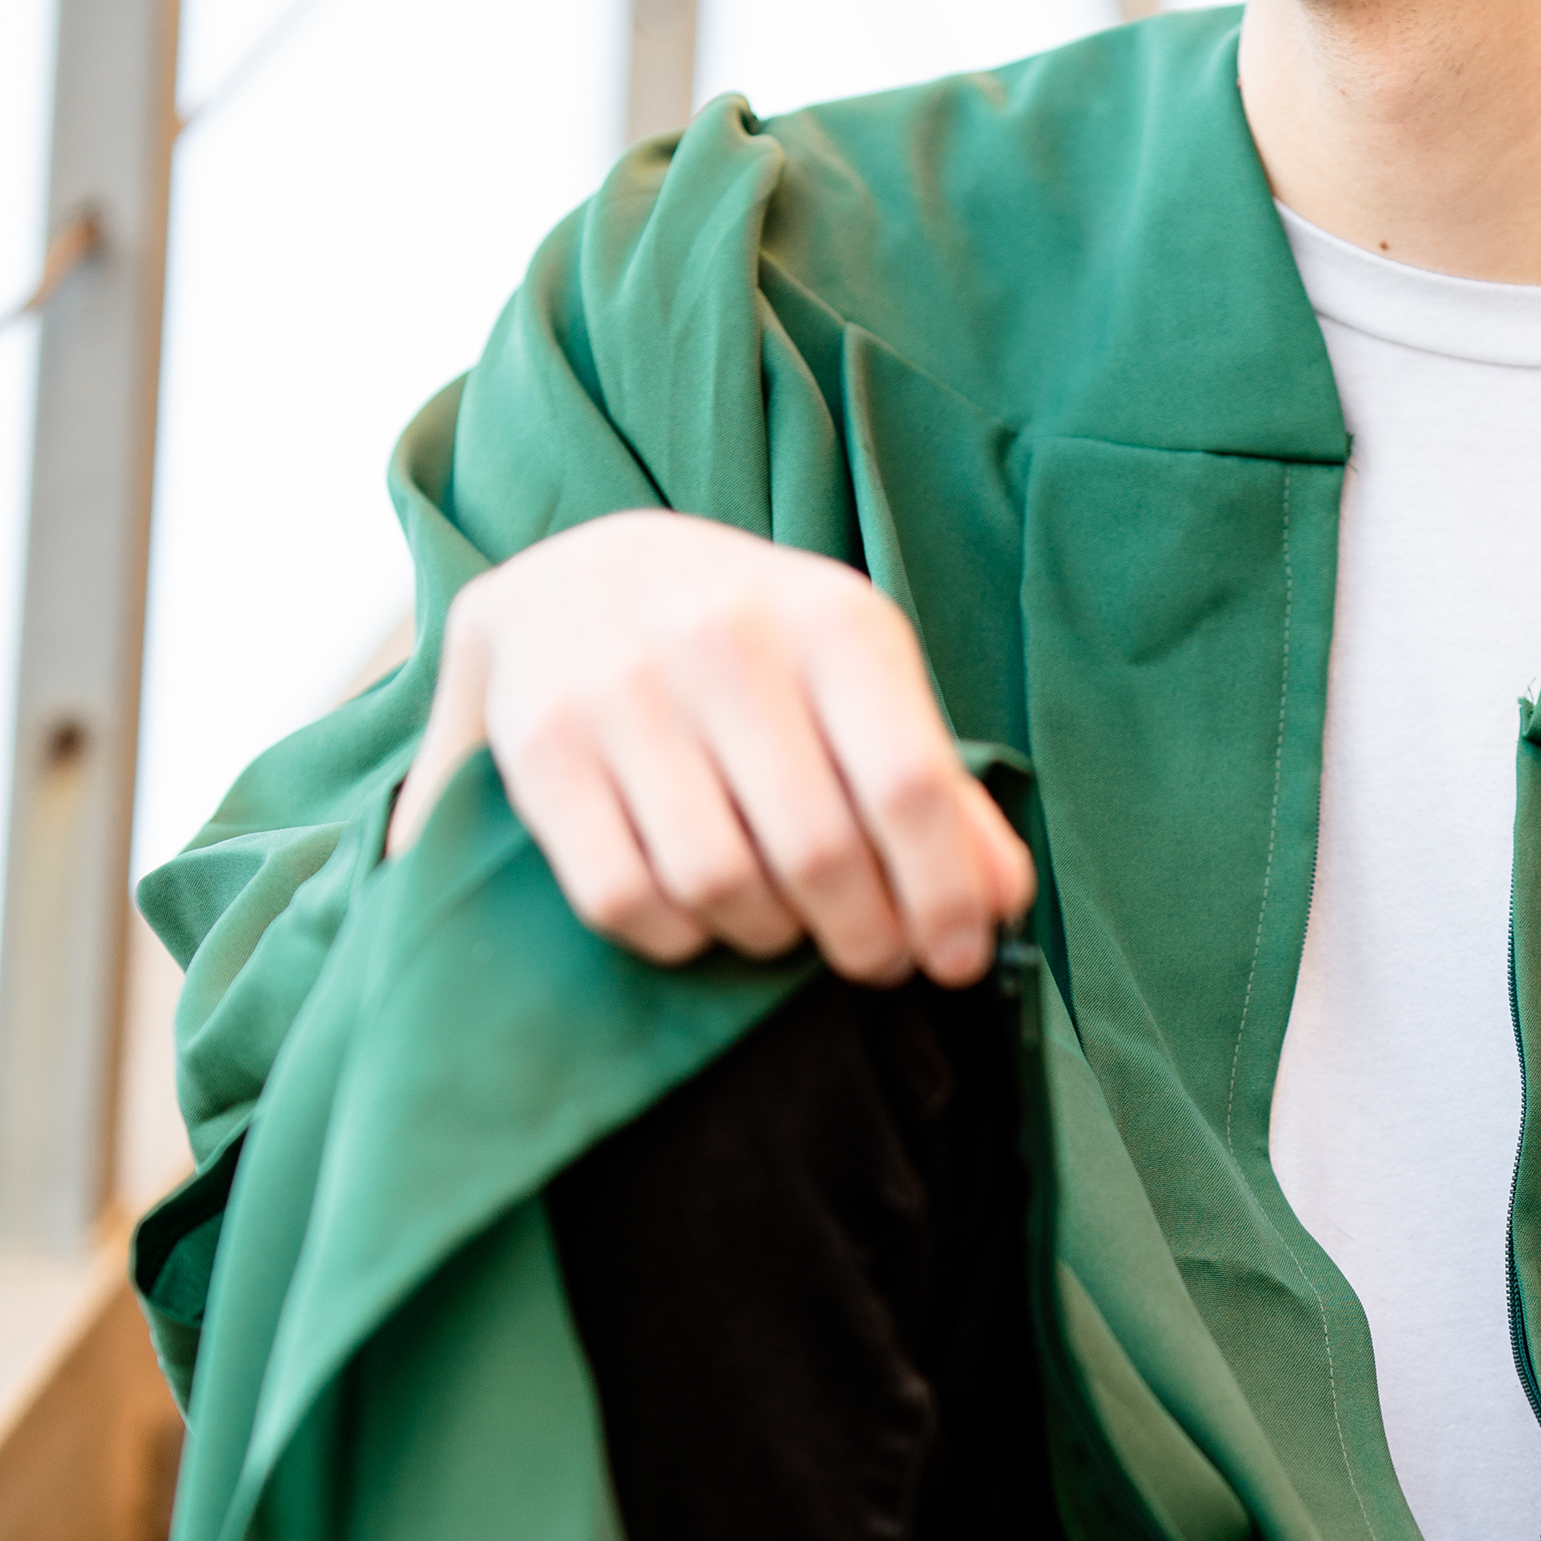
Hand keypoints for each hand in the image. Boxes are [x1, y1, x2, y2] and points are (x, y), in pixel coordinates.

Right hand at [386, 512, 1032, 979]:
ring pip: (719, 885)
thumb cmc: (751, 650)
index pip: (909, 787)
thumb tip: (1001, 899)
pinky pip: (623, 898)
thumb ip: (935, 785)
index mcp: (830, 619)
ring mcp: (621, 689)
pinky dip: (675, 937)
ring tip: (781, 924)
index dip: (943, 898)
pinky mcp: (539, 746)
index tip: (956, 960)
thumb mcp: (854, 681)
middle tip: (871, 958)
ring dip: (766, 936)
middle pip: (819, 851)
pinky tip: (696, 919)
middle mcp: (723, 640)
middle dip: (862, 937)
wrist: (574, 580)